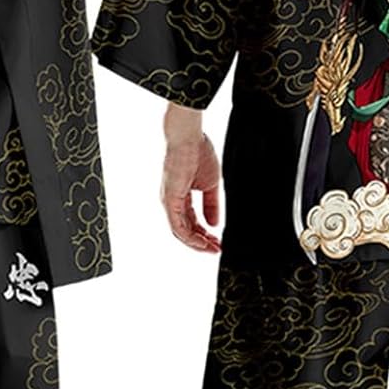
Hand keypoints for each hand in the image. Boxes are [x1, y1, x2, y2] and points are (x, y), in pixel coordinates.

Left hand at [161, 131, 221, 253]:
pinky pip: (178, 226)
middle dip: (202, 242)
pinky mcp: (170, 201)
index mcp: (180, 197)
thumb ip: (211, 205)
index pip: (191, 222)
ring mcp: (169, 203)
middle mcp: (172, 202)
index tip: (218, 241)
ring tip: (212, 249)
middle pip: (185, 231)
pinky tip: (202, 242)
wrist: (189, 139)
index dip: (205, 234)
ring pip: (180, 232)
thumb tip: (214, 223)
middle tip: (216, 249)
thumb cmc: (197, 154)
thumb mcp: (210, 185)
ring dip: (197, 243)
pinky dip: (190, 237)